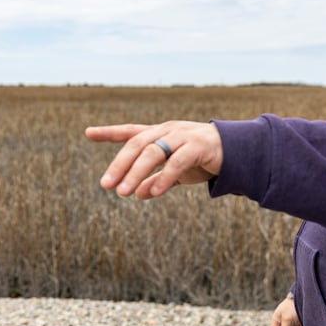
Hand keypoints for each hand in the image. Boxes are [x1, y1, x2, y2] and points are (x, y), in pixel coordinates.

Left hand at [85, 121, 222, 198]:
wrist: (237, 152)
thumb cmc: (201, 159)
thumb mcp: (174, 172)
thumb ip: (154, 180)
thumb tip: (135, 194)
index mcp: (161, 133)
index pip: (131, 131)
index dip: (109, 132)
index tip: (88, 133)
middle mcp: (169, 131)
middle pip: (138, 144)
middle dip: (120, 164)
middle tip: (106, 184)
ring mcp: (183, 136)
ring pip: (153, 152)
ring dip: (136, 173)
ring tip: (123, 193)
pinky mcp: (198, 146)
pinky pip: (176, 162)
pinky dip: (163, 178)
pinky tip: (152, 193)